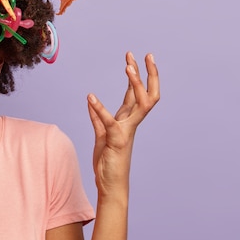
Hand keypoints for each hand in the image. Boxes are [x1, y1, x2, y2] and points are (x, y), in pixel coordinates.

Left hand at [87, 52, 158, 197]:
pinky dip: (99, 108)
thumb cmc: (108, 160)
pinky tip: (90, 97)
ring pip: (138, 104)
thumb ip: (97, 117)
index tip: (134, 57)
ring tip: (128, 67)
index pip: (137, 93)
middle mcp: (131, 123)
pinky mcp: (115, 140)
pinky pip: (108, 121)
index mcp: (128, 120)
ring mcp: (126, 131)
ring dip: (134, 85)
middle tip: (146, 55)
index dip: (138, 75)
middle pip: (147, 95)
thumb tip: (90, 101)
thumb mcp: (101, 134)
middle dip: (149, 74)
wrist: (110, 184)